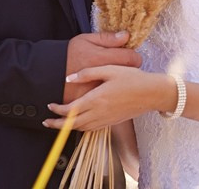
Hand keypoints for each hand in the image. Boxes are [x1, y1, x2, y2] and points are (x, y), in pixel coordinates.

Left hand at [45, 65, 168, 131]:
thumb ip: (88, 73)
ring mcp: (106, 120)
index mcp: (96, 99)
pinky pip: (92, 129)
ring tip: (60, 123)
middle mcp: (99, 113)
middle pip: (72, 124)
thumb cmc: (133, 79)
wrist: (152, 93)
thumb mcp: (110, 70)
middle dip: (56, 125)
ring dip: (68, 127)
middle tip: (46, 122)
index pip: (70, 110)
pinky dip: (82, 127)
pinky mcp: (112, 122)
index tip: (49, 106)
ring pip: (82, 128)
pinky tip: (80, 122)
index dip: (57, 110)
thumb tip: (70, 78)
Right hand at [65, 31, 141, 102]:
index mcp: (102, 58)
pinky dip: (111, 95)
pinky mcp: (92, 102)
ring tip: (113, 79)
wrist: (48, 74)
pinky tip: (106, 90)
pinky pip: (109, 100)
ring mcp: (98, 91)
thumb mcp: (85, 40)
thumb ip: (107, 38)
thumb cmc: (67, 55)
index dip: (134, 56)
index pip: (133, 58)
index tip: (129, 57)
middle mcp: (103, 76)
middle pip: (130, 74)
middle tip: (121, 67)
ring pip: (122, 87)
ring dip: (121, 83)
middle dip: (128, 69)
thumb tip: (126, 36)